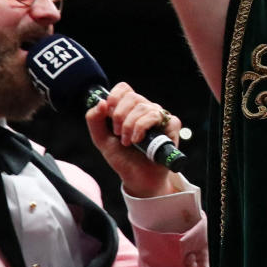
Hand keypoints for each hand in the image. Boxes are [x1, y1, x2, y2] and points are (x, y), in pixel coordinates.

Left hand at [84, 81, 180, 197]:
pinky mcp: (172, 125)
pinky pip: (156, 116)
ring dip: (129, 125)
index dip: (115, 95)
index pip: (124, 88)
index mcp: (130, 109)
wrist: (138, 178)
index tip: (108, 111)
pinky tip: (138, 140)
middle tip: (117, 134)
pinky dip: (142, 127)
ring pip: (143, 107)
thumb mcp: (102, 140)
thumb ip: (94, 120)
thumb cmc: (123, 158)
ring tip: (127, 142)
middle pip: (132, 97)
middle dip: (119, 115)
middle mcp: (146, 109)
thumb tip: (101, 102)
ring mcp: (159, 116)